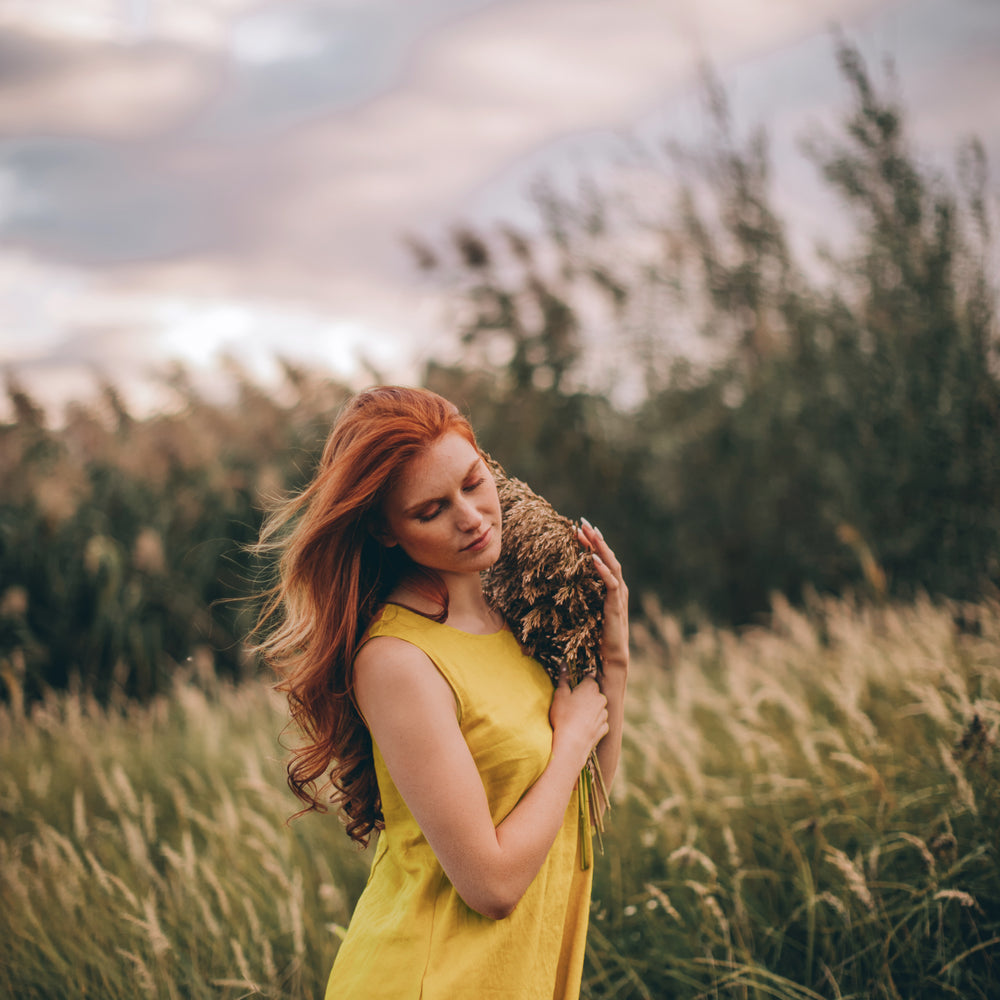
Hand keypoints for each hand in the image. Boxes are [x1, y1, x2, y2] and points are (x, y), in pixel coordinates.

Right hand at [549, 674, 608, 769]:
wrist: (571, 743)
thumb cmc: (564, 716)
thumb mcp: (560, 694)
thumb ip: (564, 678)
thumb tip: (564, 663)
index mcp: (591, 687)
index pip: (589, 678)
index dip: (581, 681)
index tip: (574, 687)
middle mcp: (601, 699)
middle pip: (594, 693)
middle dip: (586, 696)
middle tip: (572, 703)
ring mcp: (604, 714)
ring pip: (598, 708)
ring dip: (590, 710)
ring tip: (576, 718)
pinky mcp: (605, 728)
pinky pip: (599, 722)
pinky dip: (593, 723)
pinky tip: (582, 727)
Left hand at [578, 519, 628, 673]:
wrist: (611, 658)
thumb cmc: (597, 638)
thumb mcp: (587, 612)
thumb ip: (582, 599)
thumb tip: (561, 589)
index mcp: (611, 588)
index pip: (603, 559)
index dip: (593, 544)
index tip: (580, 529)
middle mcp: (618, 588)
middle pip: (608, 557)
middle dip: (595, 539)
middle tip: (583, 522)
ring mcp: (619, 596)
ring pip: (612, 565)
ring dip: (600, 548)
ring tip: (589, 534)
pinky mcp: (616, 605)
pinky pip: (610, 583)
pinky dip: (602, 569)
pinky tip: (592, 558)